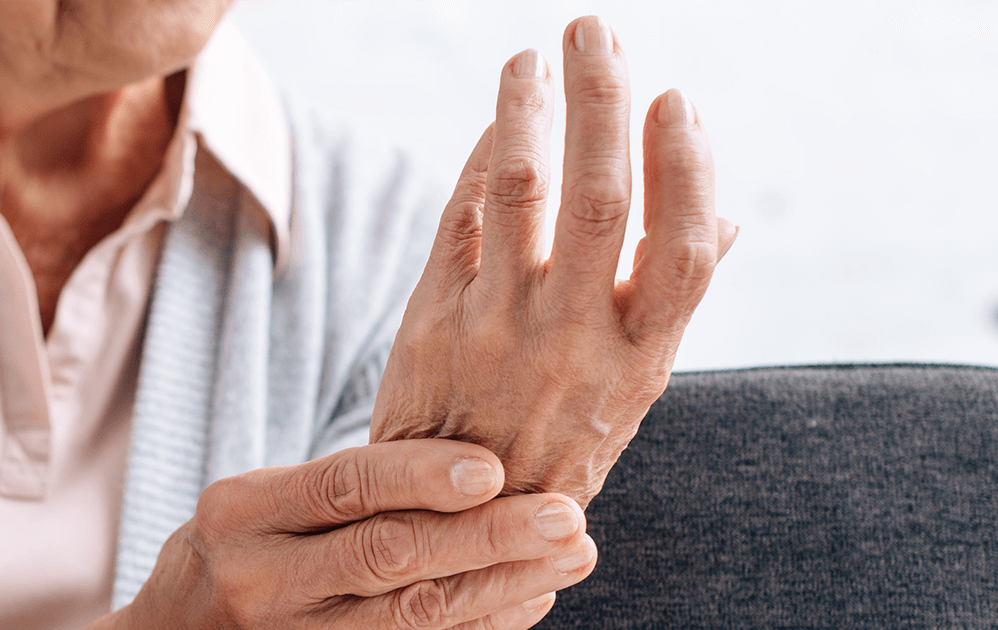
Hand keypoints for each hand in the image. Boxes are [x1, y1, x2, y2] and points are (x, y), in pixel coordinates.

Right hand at [90, 439, 595, 628]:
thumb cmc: (237, 550)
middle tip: (566, 516)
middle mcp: (261, 580)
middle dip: (486, 536)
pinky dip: (478, 627)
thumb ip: (342, 485)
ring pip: (409, 615)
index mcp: (241, 514)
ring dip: (501, 584)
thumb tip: (474, 462)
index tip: (495, 468)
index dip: (421, 476)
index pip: (342, 487)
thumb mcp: (260, 502)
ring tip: (571, 555)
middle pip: (387, 555)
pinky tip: (528, 599)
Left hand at [370, 16, 735, 505]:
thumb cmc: (559, 441)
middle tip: (599, 30)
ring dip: (528, 106)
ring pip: (519, 188)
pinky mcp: (435, 320)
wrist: (459, 517)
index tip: (678, 100)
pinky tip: (495, 119)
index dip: (687, 164)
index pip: (684, 246)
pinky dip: (479, 156)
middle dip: (604, 98)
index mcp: (641, 360)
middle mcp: (574, 342)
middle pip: (603, 196)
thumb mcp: (635, 393)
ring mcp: (498, 330)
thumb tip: (732, 217)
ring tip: (534, 56)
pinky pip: (460, 216)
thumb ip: (672, 304)